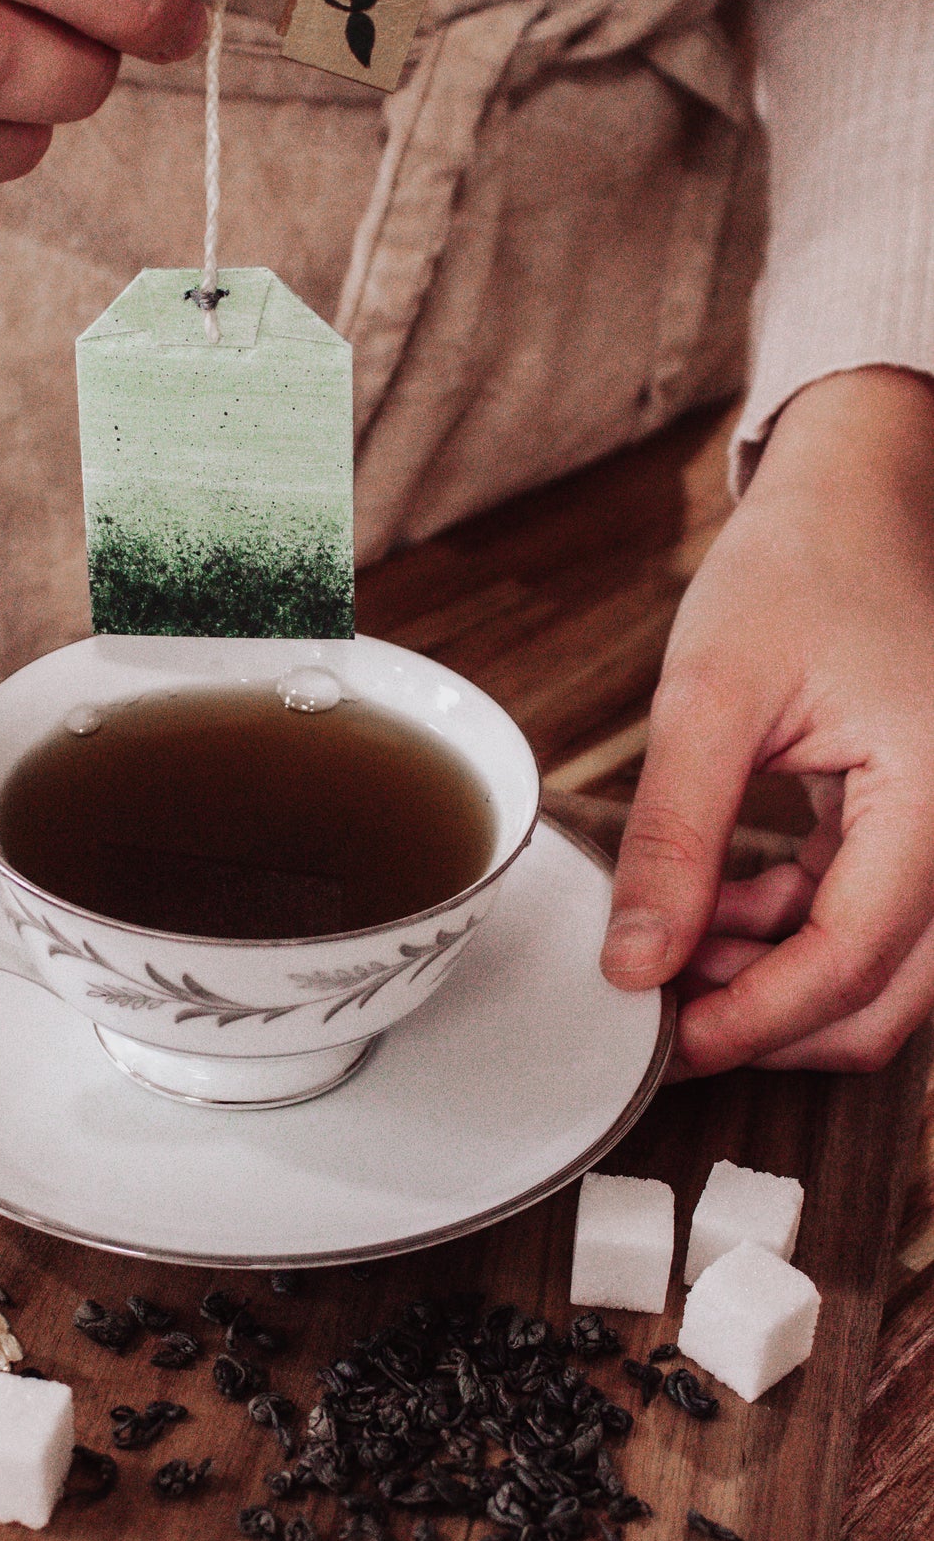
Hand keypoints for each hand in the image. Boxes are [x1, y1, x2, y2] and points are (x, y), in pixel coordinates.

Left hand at [601, 366, 933, 1074]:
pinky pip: (865, 920)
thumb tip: (635, 963)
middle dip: (767, 1019)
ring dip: (772, 981)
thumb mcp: (710, 697)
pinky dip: (786, 934)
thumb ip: (675, 836)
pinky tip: (710, 906)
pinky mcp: (915, 828)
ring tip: (670, 948)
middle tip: (660, 1013)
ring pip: (876, 972)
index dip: (755, 1017)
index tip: (665, 1038)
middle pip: (882, 996)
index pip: (854, 960)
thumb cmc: (799, 570)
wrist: (855, 502)